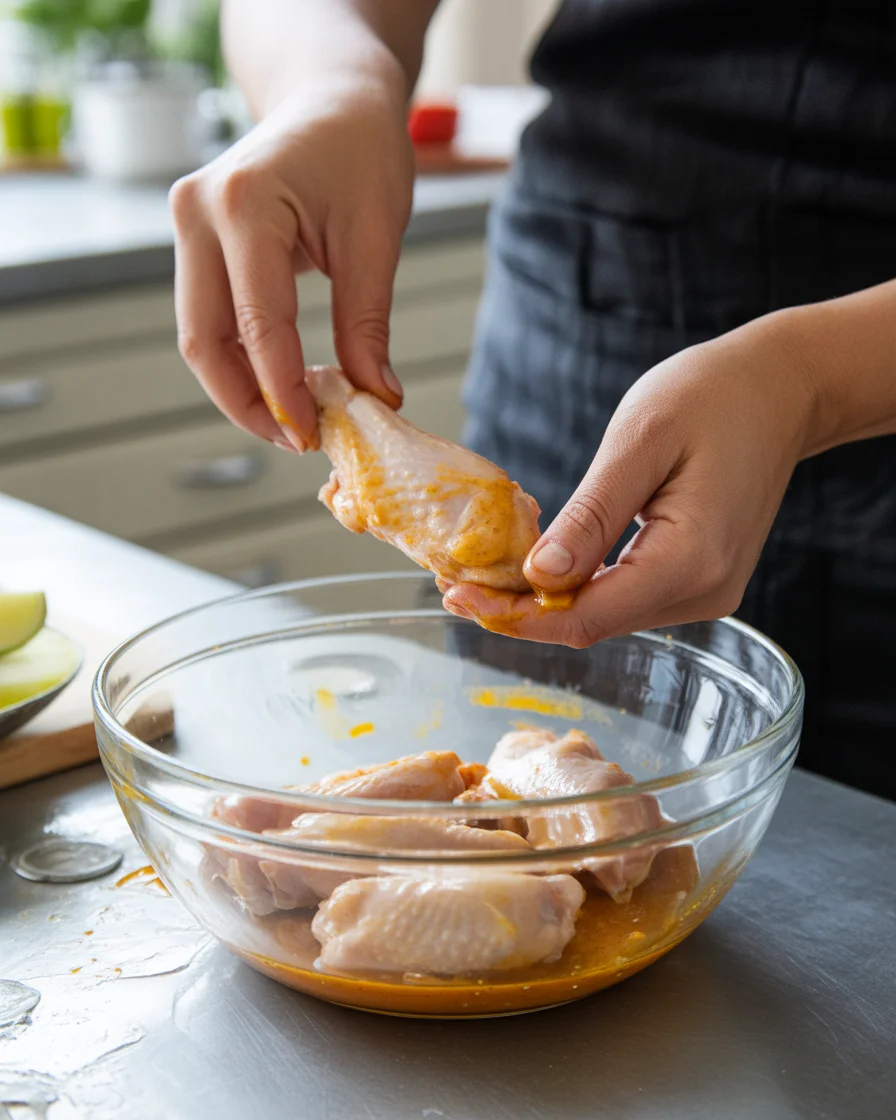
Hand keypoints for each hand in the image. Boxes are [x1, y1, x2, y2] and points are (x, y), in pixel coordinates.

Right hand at [169, 74, 412, 450]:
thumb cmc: (361, 150)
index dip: (282, 393)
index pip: (256, 324)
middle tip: (297, 441)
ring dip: (240, 388)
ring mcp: (188, 224)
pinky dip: (242, 358)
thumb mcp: (375, 238)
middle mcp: (198, 212)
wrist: (334, 98)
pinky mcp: (196, 240)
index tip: (311, 438)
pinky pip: (209, 316)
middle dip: (248, 403)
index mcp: (243, 204)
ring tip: (293, 420)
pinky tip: (280, 384)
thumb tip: (376, 398)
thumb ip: (367, 324)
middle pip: (203, 340)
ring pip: (199, 335)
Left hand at [443, 312, 819, 645]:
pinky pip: (624, 597)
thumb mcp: (640, 442)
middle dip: (520, 611)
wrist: (779, 391)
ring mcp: (705, 592)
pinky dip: (577, 588)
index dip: (516, 616)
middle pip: (592, 625)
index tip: (456, 596)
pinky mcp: (697, 580)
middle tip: (454, 585)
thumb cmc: (711, 397)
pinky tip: (539, 567)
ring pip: (605, 616)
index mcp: (691, 561)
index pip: (586, 617)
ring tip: (484, 576)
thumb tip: (540, 576)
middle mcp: (703, 592)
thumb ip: (591, 515)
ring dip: (544, 603)